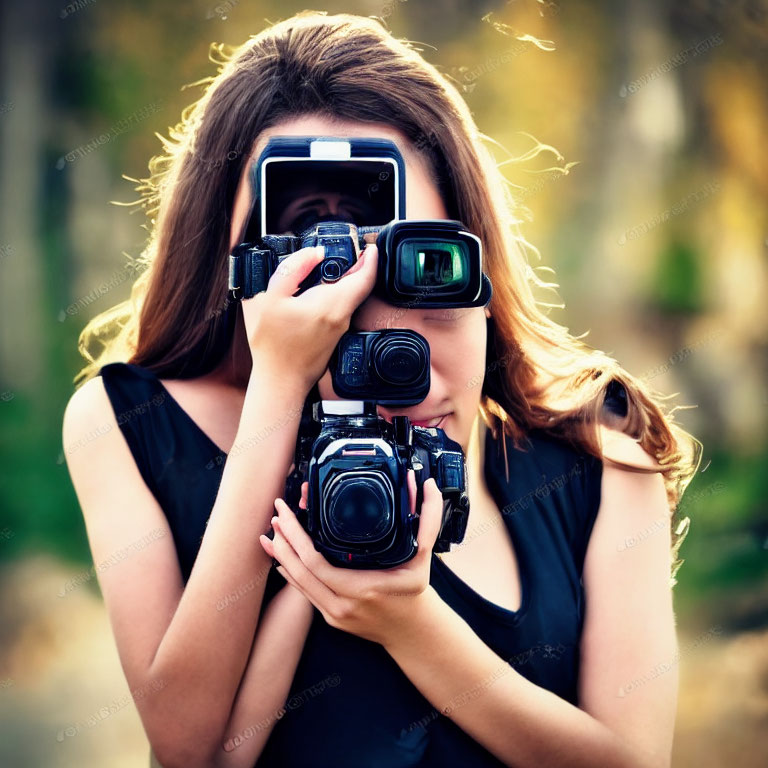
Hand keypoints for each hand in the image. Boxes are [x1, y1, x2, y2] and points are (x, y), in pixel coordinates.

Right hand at [241, 243, 377, 390]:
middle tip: (352, 249)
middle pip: (359, 286)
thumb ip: (294, 269)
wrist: (280, 382)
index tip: (372, 247)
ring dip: (346, 280)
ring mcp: (339, 329)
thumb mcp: (271, 298)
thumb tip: (316, 252)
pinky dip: (337, 293)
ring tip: (332, 264)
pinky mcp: (333, 336)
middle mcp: (342, 317)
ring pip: (350, 298)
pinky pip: (341, 308)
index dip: (372, 260)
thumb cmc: (272, 346)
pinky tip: (320, 289)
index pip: (365, 278)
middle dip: (359, 265)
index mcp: (332, 304)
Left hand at [259, 471, 443, 645]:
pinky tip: (280, 557)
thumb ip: (427, 520)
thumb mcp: (423, 556)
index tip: (286, 512)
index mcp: (363, 588)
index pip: (316, 562)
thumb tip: (427, 486)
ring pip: (298, 583)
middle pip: (299, 570)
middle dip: (283, 540)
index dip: (295, 537)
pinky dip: (290, 573)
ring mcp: (334, 614)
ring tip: (271, 532)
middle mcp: (344, 605)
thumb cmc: (415, 592)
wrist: (412, 631)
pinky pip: (304, 593)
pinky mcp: (330, 618)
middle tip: (276, 515)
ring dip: (281, 556)